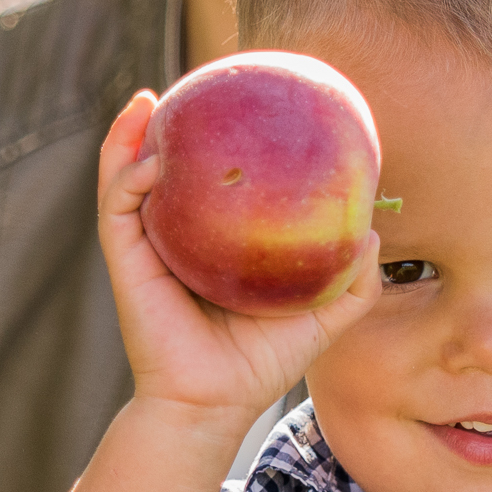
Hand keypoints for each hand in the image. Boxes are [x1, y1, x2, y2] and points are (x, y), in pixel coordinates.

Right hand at [94, 91, 377, 433]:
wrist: (213, 404)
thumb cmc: (260, 363)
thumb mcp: (321, 318)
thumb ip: (353, 282)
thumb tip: (373, 231)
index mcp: (211, 244)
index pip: (211, 184)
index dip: (218, 143)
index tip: (239, 104)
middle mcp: (175, 237)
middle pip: (165, 169)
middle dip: (168, 125)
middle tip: (191, 87)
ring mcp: (146, 245)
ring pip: (129, 177)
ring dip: (131, 135)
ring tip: (147, 99)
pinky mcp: (126, 259)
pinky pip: (118, 205)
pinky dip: (126, 172)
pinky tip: (149, 154)